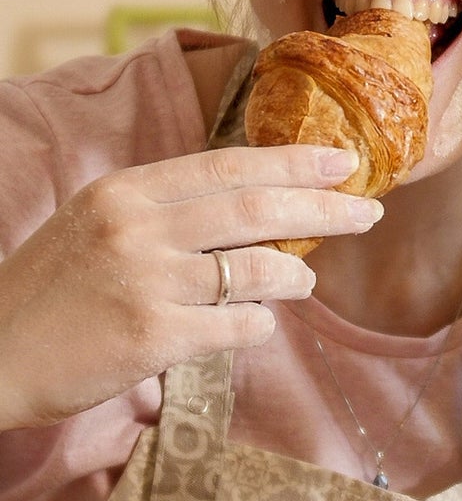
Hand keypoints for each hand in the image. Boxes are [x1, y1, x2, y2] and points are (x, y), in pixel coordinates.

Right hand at [0, 143, 382, 429]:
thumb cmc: (54, 292)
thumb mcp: (97, 226)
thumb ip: (167, 212)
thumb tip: (256, 207)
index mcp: (125, 193)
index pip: (228, 166)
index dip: (293, 164)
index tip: (343, 164)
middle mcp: (137, 228)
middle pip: (256, 208)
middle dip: (324, 209)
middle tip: (368, 213)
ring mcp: (145, 281)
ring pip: (258, 269)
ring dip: (296, 274)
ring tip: (305, 280)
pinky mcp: (153, 336)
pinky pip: (240, 325)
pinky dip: (262, 324)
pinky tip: (258, 324)